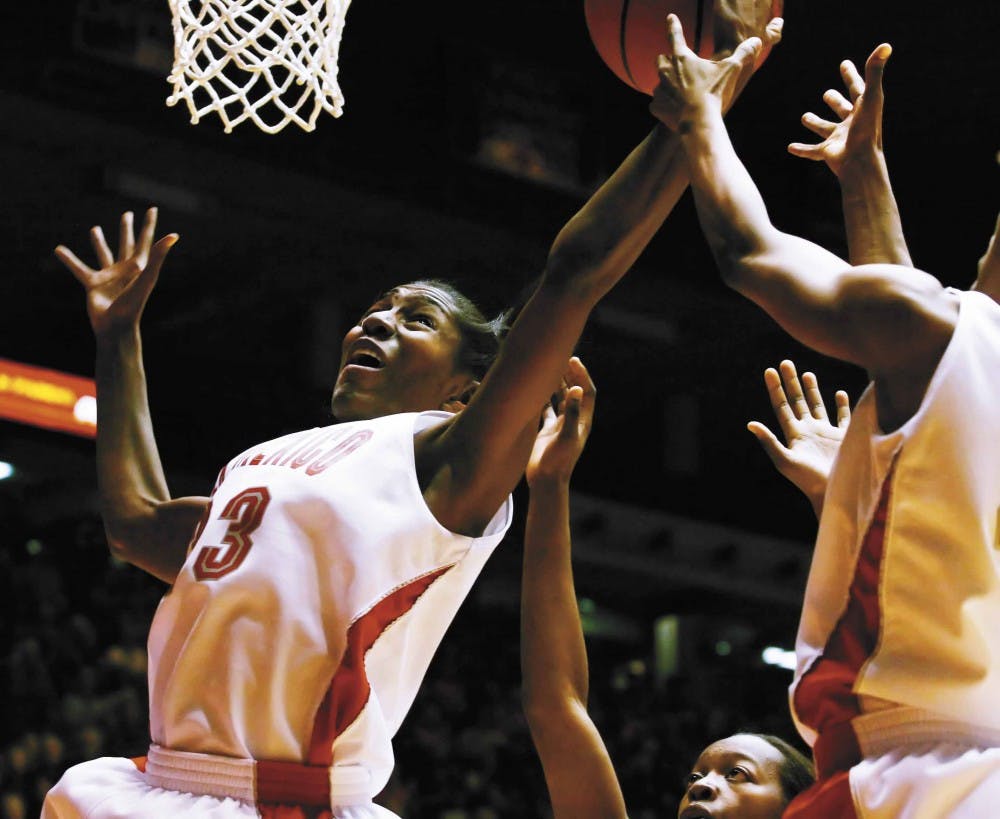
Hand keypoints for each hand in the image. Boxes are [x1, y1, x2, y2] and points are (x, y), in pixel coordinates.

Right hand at [55, 207, 177, 337]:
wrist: (116, 326)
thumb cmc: (133, 303)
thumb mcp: (146, 276)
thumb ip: (158, 255)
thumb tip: (174, 235)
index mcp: (140, 266)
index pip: (146, 240)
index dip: (149, 225)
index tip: (152, 209)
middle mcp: (126, 270)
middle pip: (127, 244)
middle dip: (127, 230)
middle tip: (127, 214)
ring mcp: (110, 277)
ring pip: (104, 254)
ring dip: (99, 242)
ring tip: (94, 229)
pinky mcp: (94, 285)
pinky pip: (79, 269)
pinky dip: (69, 260)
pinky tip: (58, 250)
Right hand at [526, 357, 595, 487]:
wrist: (546, 482)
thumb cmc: (558, 462)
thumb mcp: (566, 436)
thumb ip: (571, 412)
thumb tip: (577, 388)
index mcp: (582, 421)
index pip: (586, 392)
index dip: (582, 375)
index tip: (573, 359)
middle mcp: (572, 421)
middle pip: (574, 392)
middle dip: (569, 375)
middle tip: (559, 359)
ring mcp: (559, 426)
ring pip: (559, 399)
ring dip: (555, 384)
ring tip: (548, 369)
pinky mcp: (546, 431)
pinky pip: (546, 410)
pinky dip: (542, 398)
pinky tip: (534, 390)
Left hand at [649, 14, 776, 130]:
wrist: (698, 122)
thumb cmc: (714, 94)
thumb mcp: (732, 70)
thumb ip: (743, 53)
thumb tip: (756, 41)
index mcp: (682, 58)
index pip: (675, 35)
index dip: (673, 25)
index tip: (670, 17)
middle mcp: (666, 71)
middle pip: (661, 59)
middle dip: (668, 61)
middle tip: (680, 68)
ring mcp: (659, 90)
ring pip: (659, 83)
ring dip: (668, 85)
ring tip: (683, 94)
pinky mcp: (656, 107)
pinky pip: (658, 103)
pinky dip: (665, 105)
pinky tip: (676, 109)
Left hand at [747, 360, 849, 514]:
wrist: (835, 495)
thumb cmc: (808, 481)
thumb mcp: (785, 461)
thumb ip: (769, 442)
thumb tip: (750, 423)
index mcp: (794, 434)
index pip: (781, 406)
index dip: (774, 389)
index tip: (769, 371)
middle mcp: (809, 431)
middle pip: (797, 401)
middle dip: (791, 382)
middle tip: (785, 362)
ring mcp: (827, 434)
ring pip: (818, 406)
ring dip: (812, 390)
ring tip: (807, 373)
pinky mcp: (846, 439)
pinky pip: (844, 417)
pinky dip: (842, 405)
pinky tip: (839, 393)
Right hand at [788, 43, 891, 177]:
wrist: (859, 162)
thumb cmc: (866, 129)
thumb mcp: (870, 96)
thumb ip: (875, 71)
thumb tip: (886, 45)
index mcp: (863, 109)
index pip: (857, 88)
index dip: (852, 75)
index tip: (844, 64)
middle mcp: (852, 123)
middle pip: (843, 109)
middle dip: (835, 102)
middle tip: (827, 94)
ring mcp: (839, 138)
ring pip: (826, 129)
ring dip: (816, 123)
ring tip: (805, 116)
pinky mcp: (827, 153)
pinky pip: (812, 151)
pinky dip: (802, 149)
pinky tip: (790, 147)